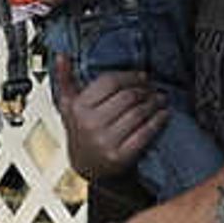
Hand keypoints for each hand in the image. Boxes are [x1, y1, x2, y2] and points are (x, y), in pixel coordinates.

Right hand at [54, 59, 162, 179]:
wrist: (86, 167)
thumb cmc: (82, 131)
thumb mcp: (69, 106)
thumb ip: (64, 79)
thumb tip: (61, 55)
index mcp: (77, 108)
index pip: (110, 82)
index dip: (130, 76)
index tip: (143, 76)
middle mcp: (89, 124)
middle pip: (127, 97)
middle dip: (145, 90)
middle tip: (154, 88)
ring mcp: (104, 141)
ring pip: (138, 113)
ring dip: (154, 103)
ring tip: (160, 99)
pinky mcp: (119, 157)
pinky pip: (144, 133)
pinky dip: (157, 121)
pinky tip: (163, 114)